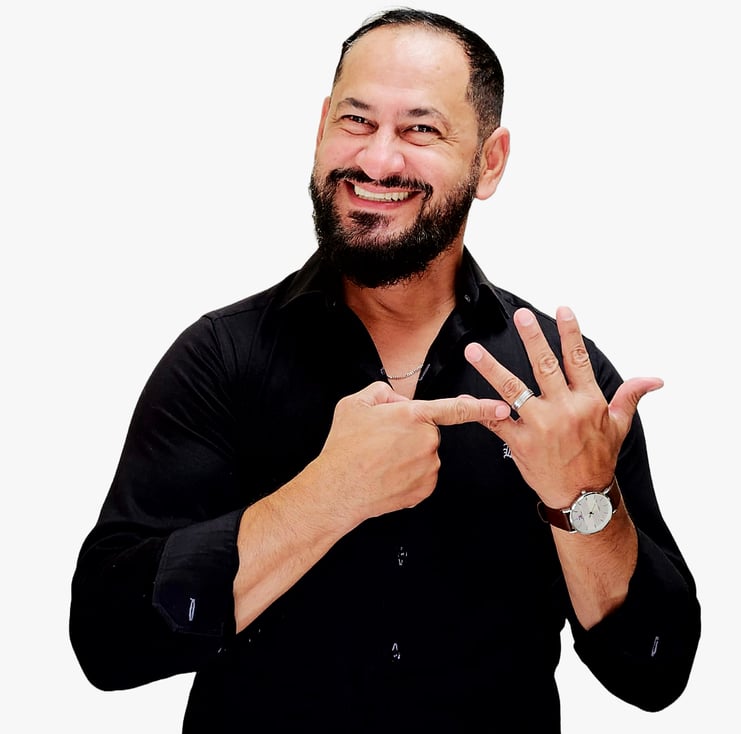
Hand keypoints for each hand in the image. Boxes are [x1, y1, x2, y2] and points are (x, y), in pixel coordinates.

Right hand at [313, 381, 493, 524]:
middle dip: (409, 433)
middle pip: (427, 431)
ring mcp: (428, 467)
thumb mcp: (356, 403)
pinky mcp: (424, 488)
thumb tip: (396, 401)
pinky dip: (407, 475)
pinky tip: (387, 474)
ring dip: (407, 455)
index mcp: (413, 416)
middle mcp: (426, 441)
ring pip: (424, 454)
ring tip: (380, 460)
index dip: (481, 406)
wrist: (338, 488)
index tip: (502, 406)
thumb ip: (382, 392)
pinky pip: (421, 475)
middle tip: (381, 441)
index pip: (455, 408)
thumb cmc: (345, 448)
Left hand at [464, 306, 662, 507]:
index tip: (562, 309)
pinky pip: (494, 422)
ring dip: (491, 368)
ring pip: (512, 390)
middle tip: (520, 316)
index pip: (578, 360)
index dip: (570, 333)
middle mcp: (563, 410)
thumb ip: (630, 396)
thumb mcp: (620, 426)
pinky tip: (459, 397)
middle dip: (532, 339)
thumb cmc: (599, 458)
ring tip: (473, 350)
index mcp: (588, 402)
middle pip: (544, 366)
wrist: (583, 498)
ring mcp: (540, 426)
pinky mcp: (520, 442)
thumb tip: (654, 379)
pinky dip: (476, 410)